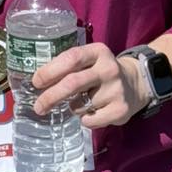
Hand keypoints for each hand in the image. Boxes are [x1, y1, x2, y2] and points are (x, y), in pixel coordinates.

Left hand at [30, 42, 145, 126]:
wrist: (136, 84)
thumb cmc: (100, 72)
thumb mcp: (89, 60)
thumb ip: (68, 66)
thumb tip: (37, 82)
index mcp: (98, 52)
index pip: (71, 58)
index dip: (50, 71)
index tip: (36, 82)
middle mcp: (108, 69)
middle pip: (73, 83)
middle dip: (50, 96)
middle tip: (38, 107)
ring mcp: (116, 90)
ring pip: (79, 105)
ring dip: (72, 107)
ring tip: (79, 103)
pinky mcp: (121, 109)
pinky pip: (90, 120)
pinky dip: (83, 119)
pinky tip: (91, 112)